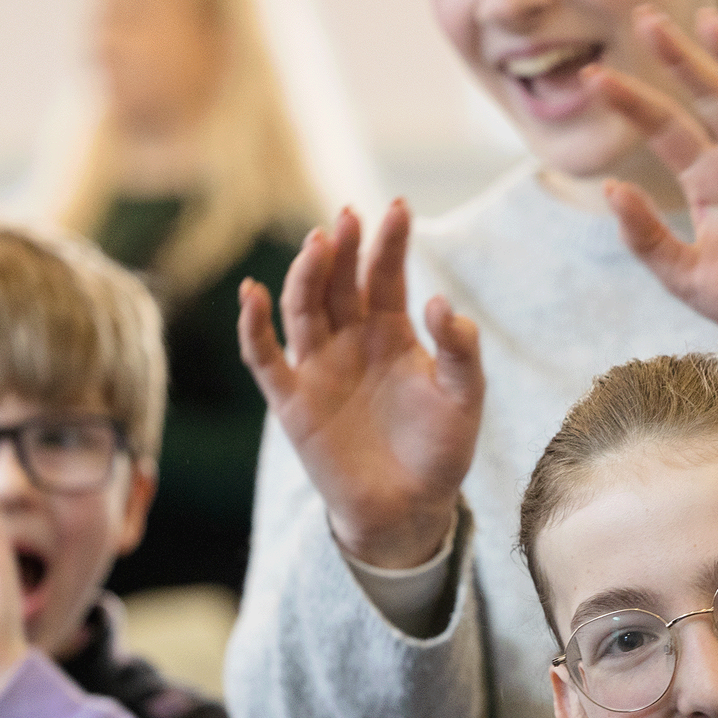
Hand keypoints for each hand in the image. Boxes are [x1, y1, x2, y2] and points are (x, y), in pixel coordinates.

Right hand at [239, 201, 483, 569]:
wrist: (407, 510)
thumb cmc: (440, 451)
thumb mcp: (465, 399)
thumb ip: (460, 352)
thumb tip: (439, 304)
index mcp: (393, 332)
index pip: (386, 275)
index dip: (390, 242)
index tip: (398, 208)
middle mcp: (351, 340)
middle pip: (341, 281)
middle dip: (345, 248)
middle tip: (350, 218)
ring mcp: (317, 366)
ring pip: (303, 306)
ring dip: (307, 274)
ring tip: (320, 244)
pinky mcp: (290, 400)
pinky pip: (263, 356)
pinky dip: (252, 325)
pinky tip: (252, 293)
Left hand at [589, 8, 717, 373]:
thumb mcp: (686, 277)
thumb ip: (647, 237)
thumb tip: (612, 188)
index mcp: (708, 180)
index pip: (664, 127)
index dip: (631, 101)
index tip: (592, 77)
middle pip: (706, 95)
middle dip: (677, 57)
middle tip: (645, 17)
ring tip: (708, 21)